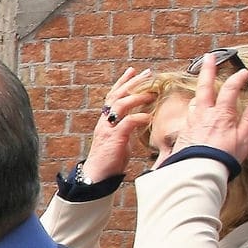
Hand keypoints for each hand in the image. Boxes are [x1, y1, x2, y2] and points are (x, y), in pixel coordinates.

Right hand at [83, 67, 157, 181]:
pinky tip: (149, 116)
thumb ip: (128, 127)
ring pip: (120, 105)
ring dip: (137, 97)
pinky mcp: (114, 139)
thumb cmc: (110, 160)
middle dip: (132, 82)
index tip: (134, 71)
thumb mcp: (120, 138)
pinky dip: (139, 117)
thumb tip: (142, 119)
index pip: (113, 95)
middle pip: (117, 95)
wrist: (96, 176)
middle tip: (147, 73)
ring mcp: (108, 129)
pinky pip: (127, 123)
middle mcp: (105, 121)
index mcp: (106, 120)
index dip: (123, 82)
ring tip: (151, 93)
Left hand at [173, 54, 247, 163]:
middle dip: (207, 69)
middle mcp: (204, 115)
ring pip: (195, 99)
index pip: (230, 89)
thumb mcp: (244, 140)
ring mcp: (192, 122)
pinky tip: (196, 108)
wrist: (198, 173)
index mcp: (221, 115)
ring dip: (199, 89)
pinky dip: (194, 107)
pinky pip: (190, 114)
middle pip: (205, 86)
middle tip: (209, 57)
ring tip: (202, 81)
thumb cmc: (224, 159)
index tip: (243, 73)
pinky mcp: (184, 132)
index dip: (237, 79)